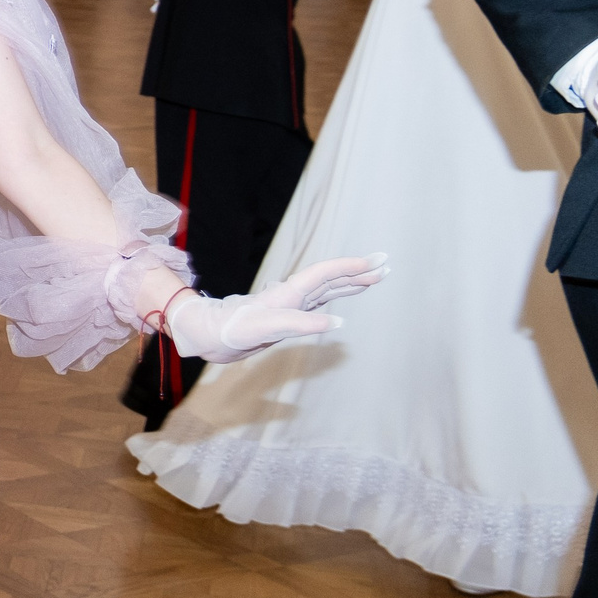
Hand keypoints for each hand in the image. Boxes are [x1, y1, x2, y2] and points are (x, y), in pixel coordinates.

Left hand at [164, 255, 387, 363]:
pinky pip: (319, 302)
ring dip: (350, 282)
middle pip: (331, 277)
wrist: (210, 335)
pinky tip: (344, 297)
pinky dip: (336, 296)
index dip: (350, 266)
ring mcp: (291, 304)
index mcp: (289, 293)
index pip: (325, 273)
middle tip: (387, 265)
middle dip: (358, 271)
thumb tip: (337, 323)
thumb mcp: (267, 328)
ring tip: (375, 278)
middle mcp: (292, 295)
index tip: (375, 261)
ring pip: (327, 288)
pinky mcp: (287, 316)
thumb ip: (301, 324)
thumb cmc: (234, 329)